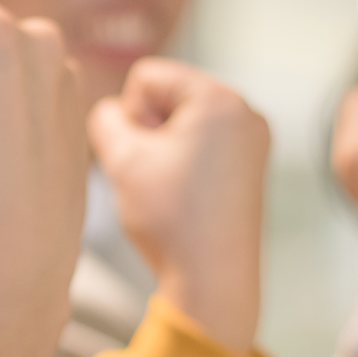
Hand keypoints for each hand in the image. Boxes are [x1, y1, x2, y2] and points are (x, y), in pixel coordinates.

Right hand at [89, 60, 270, 353]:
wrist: (213, 280)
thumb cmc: (171, 218)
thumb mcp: (121, 159)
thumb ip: (104, 119)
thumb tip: (113, 113)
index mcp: (220, 99)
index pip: (148, 76)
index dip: (130, 115)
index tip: (146, 157)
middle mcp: (246, 111)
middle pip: (168, 95)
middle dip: (149, 130)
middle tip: (156, 175)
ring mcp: (253, 140)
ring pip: (182, 122)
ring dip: (162, 148)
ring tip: (168, 188)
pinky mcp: (250, 166)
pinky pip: (201, 144)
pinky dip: (182, 163)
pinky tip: (182, 196)